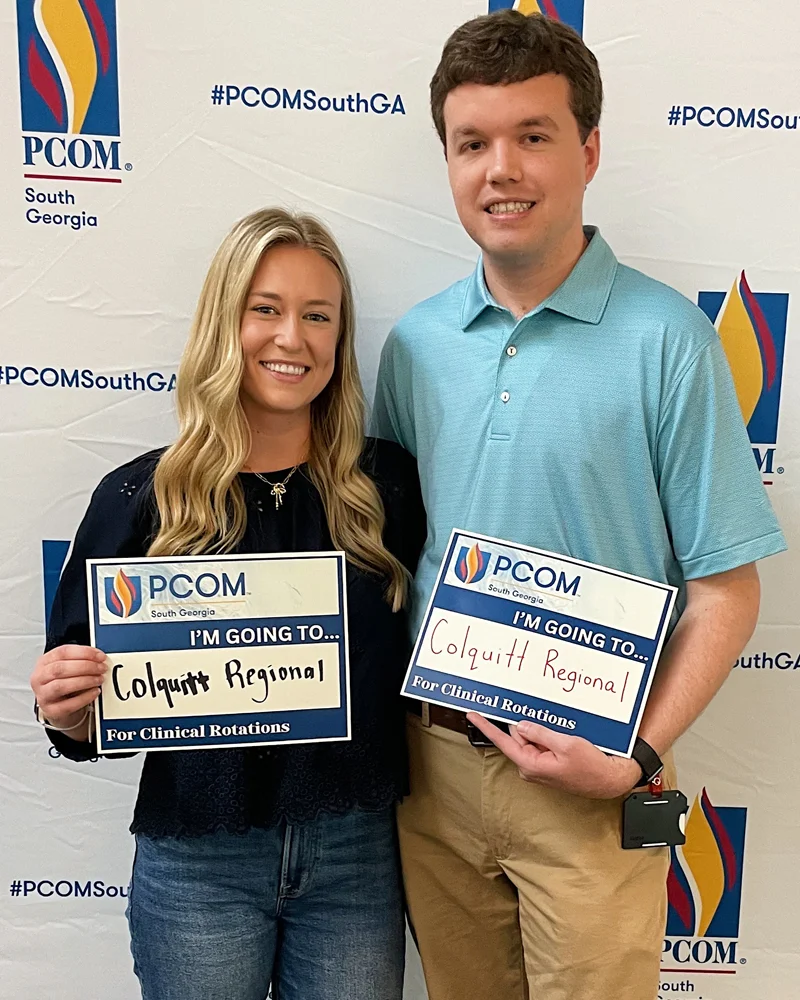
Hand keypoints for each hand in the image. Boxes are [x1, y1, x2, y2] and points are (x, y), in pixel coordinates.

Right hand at [31, 645, 106, 732]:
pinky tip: (95, 692)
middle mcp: (40, 678)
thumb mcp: (69, 667)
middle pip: (60, 668)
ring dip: (84, 681)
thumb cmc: (65, 683)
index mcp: (44, 662)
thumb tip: (99, 658)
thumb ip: (81, 660)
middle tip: (101, 668)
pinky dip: (84, 697)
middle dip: (85, 667)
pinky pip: (68, 705)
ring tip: (99, 679)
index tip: (100, 656)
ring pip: (61, 686)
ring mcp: (43, 695)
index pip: (62, 652)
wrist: (59, 706)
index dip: (84, 652)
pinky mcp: (51, 711)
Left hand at [466, 713, 642, 798]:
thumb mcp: (566, 744)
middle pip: (518, 736)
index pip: (503, 741)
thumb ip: (540, 733)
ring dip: (541, 730)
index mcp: (531, 764)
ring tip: (562, 733)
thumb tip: (520, 725)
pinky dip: (547, 736)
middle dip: (527, 724)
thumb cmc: (591, 767)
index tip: (473, 715)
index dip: (486, 726)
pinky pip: (541, 744)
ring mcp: (539, 766)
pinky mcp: (547, 764)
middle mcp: (531, 767)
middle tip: (540, 715)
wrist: (609, 780)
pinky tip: (562, 736)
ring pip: (531, 738)